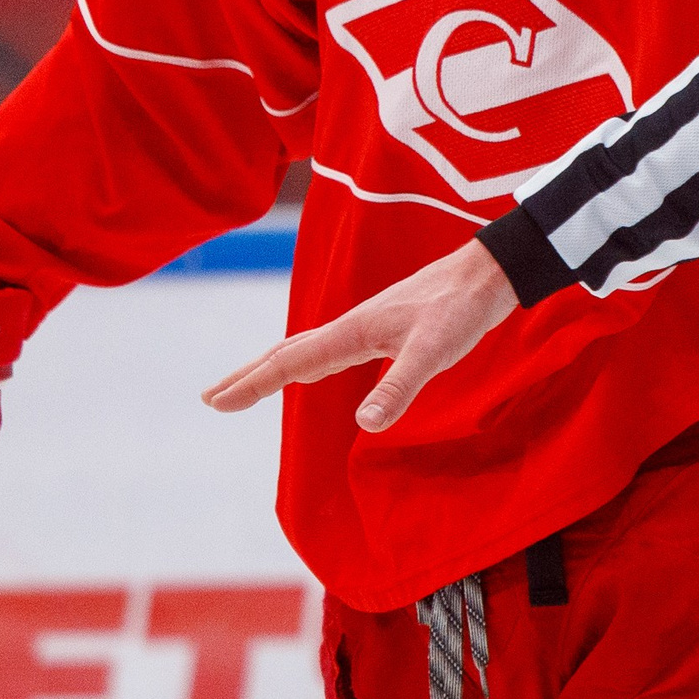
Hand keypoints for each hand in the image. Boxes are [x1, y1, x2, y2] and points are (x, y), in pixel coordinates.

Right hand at [201, 237, 517, 430]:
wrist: (487, 273)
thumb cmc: (461, 310)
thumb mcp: (433, 351)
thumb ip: (399, 386)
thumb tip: (362, 424)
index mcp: (353, 332)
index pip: (290, 362)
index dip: (252, 384)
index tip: (215, 403)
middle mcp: (352, 326)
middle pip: (288, 352)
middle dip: (249, 376)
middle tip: (212, 397)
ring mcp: (368, 325)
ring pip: (308, 348)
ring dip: (274, 367)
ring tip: (249, 384)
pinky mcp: (386, 327)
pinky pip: (331, 347)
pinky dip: (309, 360)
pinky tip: (318, 368)